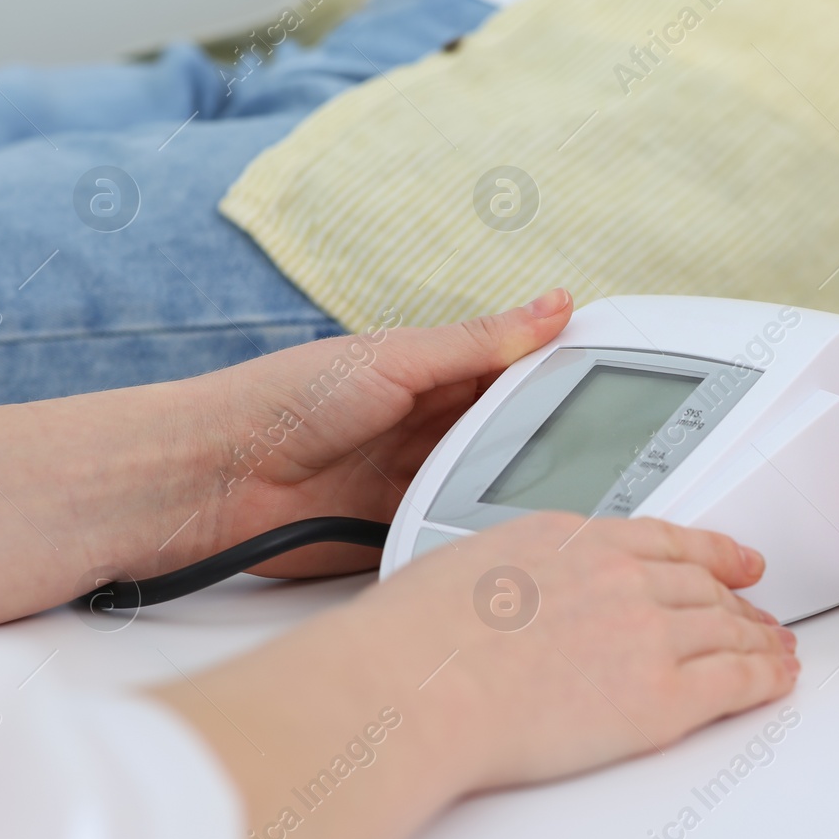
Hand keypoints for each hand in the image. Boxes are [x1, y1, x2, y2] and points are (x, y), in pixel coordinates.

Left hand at [193, 288, 574, 576]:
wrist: (212, 479)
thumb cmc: (285, 399)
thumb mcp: (395, 357)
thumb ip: (480, 343)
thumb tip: (557, 303)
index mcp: (436, 373)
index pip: (520, 372)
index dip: (568, 377)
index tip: (626, 386)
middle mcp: (432, 427)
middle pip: (516, 435)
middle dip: (555, 444)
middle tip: (611, 455)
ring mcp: (419, 481)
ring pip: (494, 486)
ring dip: (520, 492)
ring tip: (571, 498)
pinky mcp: (402, 530)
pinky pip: (458, 530)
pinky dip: (481, 532)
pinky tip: (514, 535)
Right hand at [371, 513, 799, 785]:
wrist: (419, 685)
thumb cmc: (418, 636)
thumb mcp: (471, 562)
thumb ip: (519, 568)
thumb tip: (515, 589)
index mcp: (575, 537)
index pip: (664, 539)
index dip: (711, 551)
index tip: (731, 558)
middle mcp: (622, 577)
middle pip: (703, 586)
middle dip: (739, 601)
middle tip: (758, 613)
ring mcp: (648, 633)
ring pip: (728, 630)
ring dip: (760, 639)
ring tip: (777, 650)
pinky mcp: (661, 696)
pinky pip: (736, 680)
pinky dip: (767, 677)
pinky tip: (778, 678)